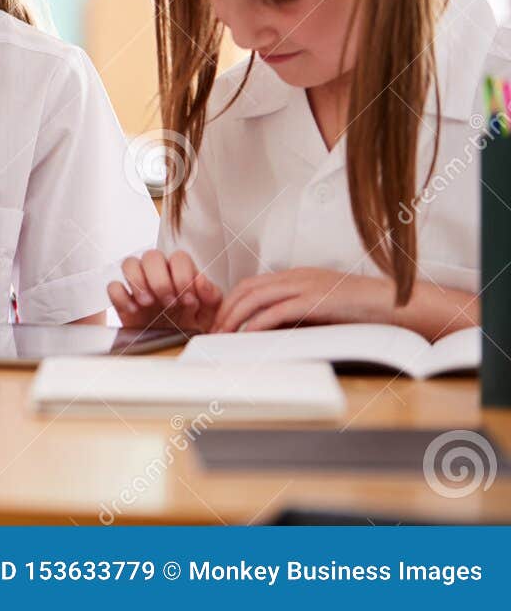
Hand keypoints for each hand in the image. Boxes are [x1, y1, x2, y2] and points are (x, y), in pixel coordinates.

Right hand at [107, 249, 221, 332]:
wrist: (175, 353)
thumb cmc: (193, 330)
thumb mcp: (210, 316)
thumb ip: (213, 297)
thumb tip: (202, 283)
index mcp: (181, 274)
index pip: (179, 258)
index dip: (183, 276)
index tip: (187, 299)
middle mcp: (158, 276)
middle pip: (152, 256)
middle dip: (160, 280)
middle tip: (168, 303)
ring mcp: (139, 287)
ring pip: (129, 263)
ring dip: (138, 282)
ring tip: (148, 304)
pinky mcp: (123, 301)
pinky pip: (113, 287)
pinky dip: (121, 297)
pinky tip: (134, 311)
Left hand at [211, 268, 388, 332]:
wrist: (395, 303)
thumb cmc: (362, 309)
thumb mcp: (322, 308)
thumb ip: (297, 315)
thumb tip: (270, 332)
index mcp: (297, 276)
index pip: (253, 284)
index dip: (232, 301)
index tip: (221, 320)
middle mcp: (297, 277)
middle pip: (248, 288)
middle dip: (226, 309)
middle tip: (214, 330)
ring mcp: (306, 286)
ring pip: (257, 297)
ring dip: (236, 317)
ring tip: (225, 334)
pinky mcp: (316, 300)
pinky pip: (278, 310)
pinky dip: (259, 322)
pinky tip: (249, 334)